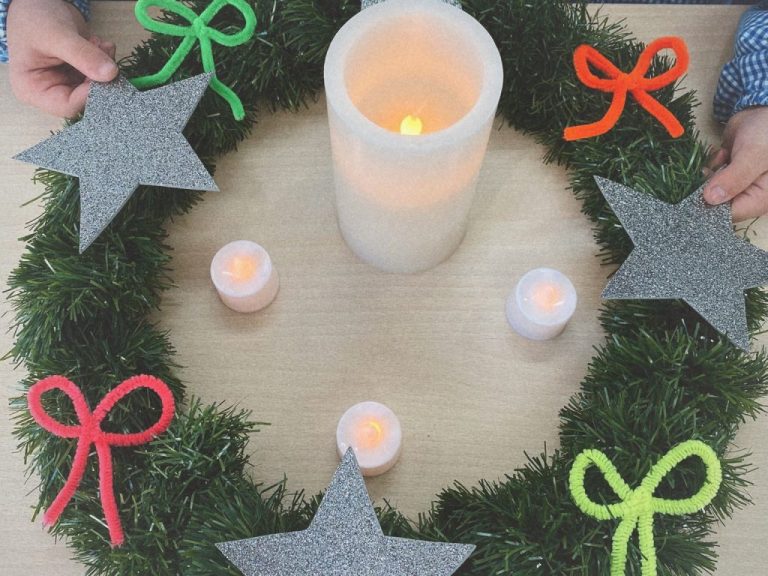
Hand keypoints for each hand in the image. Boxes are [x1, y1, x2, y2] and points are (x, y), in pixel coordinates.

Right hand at [7, 0, 117, 116]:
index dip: (89, 95)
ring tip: (100, 44)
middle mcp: (51, 91)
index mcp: (34, 90)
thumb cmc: (34, 18)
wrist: (36, 1)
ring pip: (97, 87)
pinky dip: (105, 60)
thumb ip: (82, 56)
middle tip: (105, 53)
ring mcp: (67, 82)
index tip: (104, 75)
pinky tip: (101, 44)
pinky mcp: (80, 73)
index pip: (68, 106)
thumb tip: (110, 74)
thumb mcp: (56, 35)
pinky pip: (100, 75)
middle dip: (100, 78)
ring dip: (105, 67)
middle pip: (85, 99)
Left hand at [704, 106, 767, 221]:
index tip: (697, 195)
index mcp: (762, 198)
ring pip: (713, 191)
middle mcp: (750, 194)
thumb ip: (733, 178)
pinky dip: (711, 167)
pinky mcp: (730, 172)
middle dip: (706, 190)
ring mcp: (739, 184)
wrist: (765, 110)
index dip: (711, 207)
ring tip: (716, 161)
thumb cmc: (767, 133)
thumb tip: (711, 199)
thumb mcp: (754, 155)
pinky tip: (719, 155)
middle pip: (719, 204)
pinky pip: (712, 177)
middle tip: (704, 174)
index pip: (731, 214)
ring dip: (707, 177)